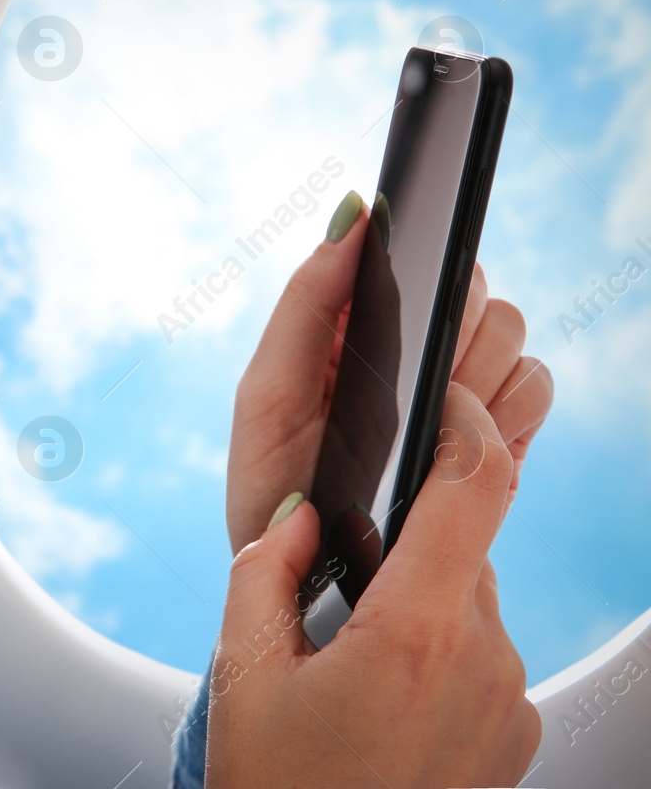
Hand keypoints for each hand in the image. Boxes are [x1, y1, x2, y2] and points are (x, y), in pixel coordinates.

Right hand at [204, 384, 540, 786]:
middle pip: (462, 548)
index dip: (464, 422)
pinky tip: (379, 702)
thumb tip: (301, 514)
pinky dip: (435, 653)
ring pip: (469, 604)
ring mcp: (508, 705)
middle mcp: (484, 662)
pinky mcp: (515, 738)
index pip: (474, 487)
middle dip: (403, 541)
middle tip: (334, 583)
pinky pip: (480, 658)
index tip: (441, 392)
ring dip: (417, 603)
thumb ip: (267, 569)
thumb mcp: (244, 671)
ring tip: (345, 666)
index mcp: (416, 631)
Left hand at [225, 194, 552, 555]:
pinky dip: (505, 414)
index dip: (426, 263)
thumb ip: (305, 305)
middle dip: (445, 332)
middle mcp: (416, 350)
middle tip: (409, 385)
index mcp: (358, 327)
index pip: (418, 257)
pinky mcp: (498, 436)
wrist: (313, 585)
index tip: (414, 299)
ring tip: (422, 429)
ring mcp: (461, 391)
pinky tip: (457, 448)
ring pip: (510, 337)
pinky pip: (534, 390)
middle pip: (474, 290)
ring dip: (471, 377)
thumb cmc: (276, 487)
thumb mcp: (268, 395)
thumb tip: (351, 216)